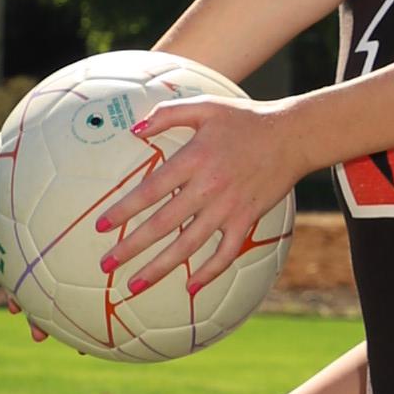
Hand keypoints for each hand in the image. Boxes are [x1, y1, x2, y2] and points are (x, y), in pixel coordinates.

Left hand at [94, 97, 302, 298]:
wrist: (292, 135)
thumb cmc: (245, 119)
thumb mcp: (205, 107)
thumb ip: (167, 114)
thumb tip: (133, 130)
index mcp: (194, 160)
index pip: (150, 191)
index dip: (124, 210)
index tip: (102, 226)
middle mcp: (208, 188)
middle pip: (162, 225)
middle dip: (131, 247)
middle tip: (106, 265)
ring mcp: (229, 208)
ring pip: (188, 246)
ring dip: (159, 268)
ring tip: (134, 285)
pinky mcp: (247, 219)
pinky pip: (226, 253)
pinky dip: (209, 272)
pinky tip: (191, 286)